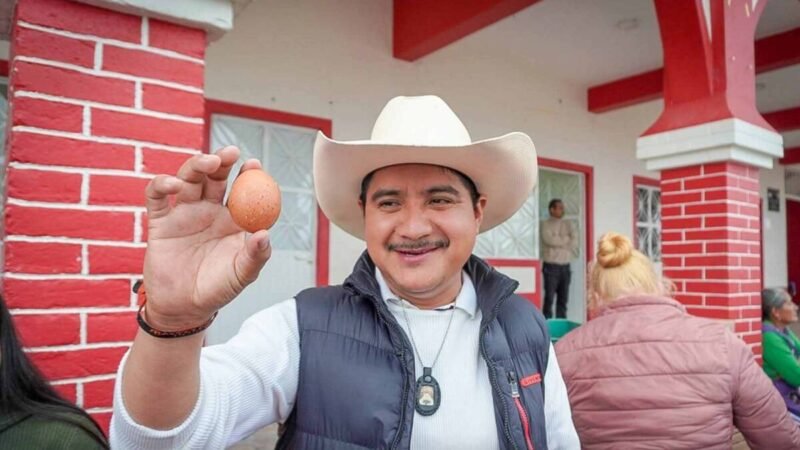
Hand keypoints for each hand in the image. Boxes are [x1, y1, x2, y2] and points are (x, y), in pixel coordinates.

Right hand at [142, 146, 271, 329]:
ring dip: (197, 165)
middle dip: (222, 160)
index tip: (254, 164)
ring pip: (189, 179)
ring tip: (209, 163)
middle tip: (231, 153)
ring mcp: (184, 214)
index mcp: (233, 220)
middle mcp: (209, 211)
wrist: (183, 309)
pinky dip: (162, 185)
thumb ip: (255, 256)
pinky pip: (157, 197)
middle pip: (215, 177)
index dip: (248, 174)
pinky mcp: (160, 222)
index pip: (242, 190)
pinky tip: (174, 185)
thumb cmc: (217, 290)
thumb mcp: (242, 275)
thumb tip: (265, 234)